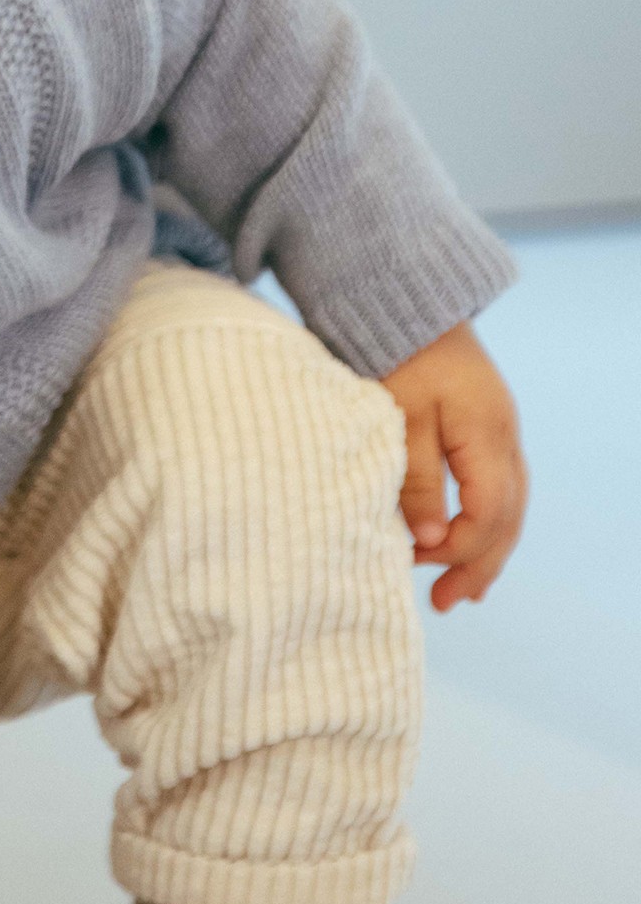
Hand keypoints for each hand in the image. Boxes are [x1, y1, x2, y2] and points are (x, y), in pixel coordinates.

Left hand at [380, 321, 526, 610]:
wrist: (405, 300)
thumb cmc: (394, 353)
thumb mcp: (396, 417)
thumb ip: (415, 479)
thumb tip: (430, 541)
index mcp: (486, 433)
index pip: (488, 511)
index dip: (457, 547)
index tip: (416, 563)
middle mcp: (504, 435)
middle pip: (508, 516)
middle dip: (479, 564)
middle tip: (445, 603)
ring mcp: (500, 431)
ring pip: (509, 506)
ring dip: (486, 550)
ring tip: (461, 592)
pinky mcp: (486, 428)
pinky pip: (499, 488)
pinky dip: (486, 522)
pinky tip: (465, 541)